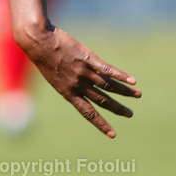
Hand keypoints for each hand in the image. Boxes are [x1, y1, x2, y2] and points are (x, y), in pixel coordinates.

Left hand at [17, 24, 140, 137]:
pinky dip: (120, 75)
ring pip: (108, 85)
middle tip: (130, 114)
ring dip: (125, 91)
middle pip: (102, 100)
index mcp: (67, 92)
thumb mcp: (54, 76)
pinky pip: (106, 69)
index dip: (101, 123)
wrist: (37, 40)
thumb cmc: (43, 56)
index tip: (113, 134)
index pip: (87, 112)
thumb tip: (82, 86)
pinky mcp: (87, 57)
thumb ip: (69, 83)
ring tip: (138, 95)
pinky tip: (132, 80)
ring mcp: (83, 71)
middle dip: (117, 109)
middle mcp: (77, 84)